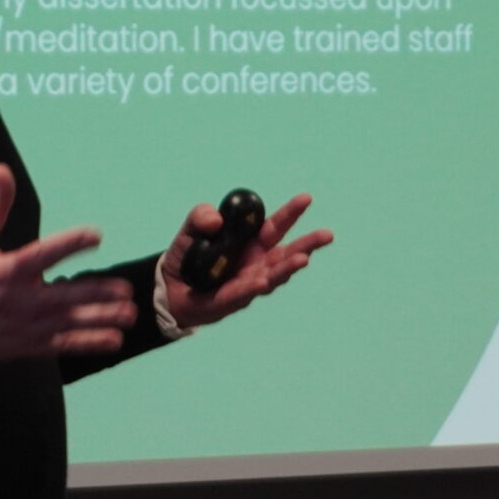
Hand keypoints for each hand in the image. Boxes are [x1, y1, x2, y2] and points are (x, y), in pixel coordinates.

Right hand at [0, 166, 136, 360]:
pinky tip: (113, 341)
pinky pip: (61, 345)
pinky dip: (88, 344)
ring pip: (68, 324)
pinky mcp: (26, 345)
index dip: (70, 244)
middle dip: (96, 294)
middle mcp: (17, 301)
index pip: (42, 255)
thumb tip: (3, 170)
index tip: (96, 234)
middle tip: (126, 290)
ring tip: (129, 315)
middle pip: (63, 298)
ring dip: (100, 320)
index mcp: (4, 271)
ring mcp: (23, 327)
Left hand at [160, 193, 332, 331]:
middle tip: (328, 234)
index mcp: (252, 241)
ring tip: (304, 259)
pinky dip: (254, 287)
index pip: (276, 225)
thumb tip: (216, 219)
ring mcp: (248, 282)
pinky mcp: (232, 300)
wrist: (170, 287)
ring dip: (288, 268)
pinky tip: (264, 281)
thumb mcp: (191, 229)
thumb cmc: (188, 256)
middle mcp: (257, 262)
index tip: (307, 198)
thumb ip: (201, 216)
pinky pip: (244, 292)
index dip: (292, 212)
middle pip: (286, 253)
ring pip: (273, 275)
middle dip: (308, 244)